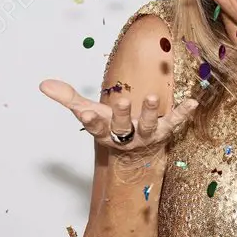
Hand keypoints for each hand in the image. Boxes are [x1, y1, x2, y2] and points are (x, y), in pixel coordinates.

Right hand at [39, 79, 197, 156]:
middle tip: (123, 101)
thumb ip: (69, 99)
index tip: (84, 112)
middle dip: (123, 115)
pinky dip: (184, 113)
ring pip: (150, 125)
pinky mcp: (166, 131)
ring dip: (152, 112)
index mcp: (107, 132)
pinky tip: (193, 102)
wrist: (137, 152)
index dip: (91, 121)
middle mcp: (127, 136)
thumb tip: (43, 84)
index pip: (96, 128)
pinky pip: (176, 122)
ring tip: (155, 97)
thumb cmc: (112, 127)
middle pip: (123, 127)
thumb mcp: (90, 113)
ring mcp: (148, 134)